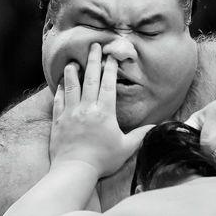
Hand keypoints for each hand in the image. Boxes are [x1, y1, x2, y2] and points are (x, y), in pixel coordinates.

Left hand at [50, 44, 152, 176]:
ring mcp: (70, 113)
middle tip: (93, 46)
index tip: (111, 56)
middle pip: (90, 79)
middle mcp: (87, 108)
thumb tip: (157, 127)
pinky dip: (59, 91)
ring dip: (72, 72)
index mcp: (105, 112)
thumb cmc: (102, 160)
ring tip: (72, 62)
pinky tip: (60, 85)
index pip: (108, 84)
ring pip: (71, 86)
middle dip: (92, 60)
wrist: (75, 169)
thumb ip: (140, 135)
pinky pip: (58, 101)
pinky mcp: (58, 121)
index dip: (110, 68)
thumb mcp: (126, 148)